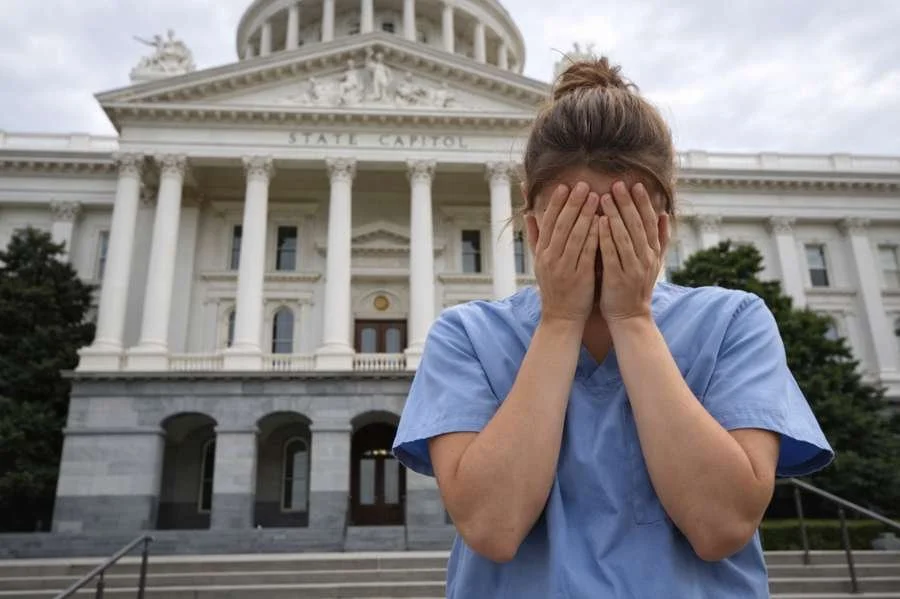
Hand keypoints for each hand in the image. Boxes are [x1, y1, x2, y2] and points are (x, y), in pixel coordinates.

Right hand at [526, 182, 600, 325]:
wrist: (561, 317)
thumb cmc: (554, 287)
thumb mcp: (539, 262)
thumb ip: (535, 237)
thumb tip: (528, 214)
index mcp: (542, 253)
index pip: (548, 223)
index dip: (556, 203)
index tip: (565, 186)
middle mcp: (550, 258)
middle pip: (561, 226)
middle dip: (573, 204)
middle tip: (583, 185)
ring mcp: (564, 268)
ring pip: (574, 237)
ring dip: (585, 215)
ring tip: (596, 197)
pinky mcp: (580, 277)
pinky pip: (587, 253)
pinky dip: (594, 236)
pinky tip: (603, 222)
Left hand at [597, 181, 667, 323]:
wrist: (630, 317)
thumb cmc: (636, 287)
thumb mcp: (653, 263)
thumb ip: (659, 239)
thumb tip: (665, 215)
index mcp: (652, 252)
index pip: (649, 222)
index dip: (643, 203)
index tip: (635, 184)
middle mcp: (645, 258)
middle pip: (637, 225)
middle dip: (627, 203)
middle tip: (617, 184)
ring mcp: (632, 268)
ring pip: (624, 237)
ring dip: (615, 215)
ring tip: (604, 197)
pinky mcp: (618, 278)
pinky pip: (612, 254)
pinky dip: (606, 237)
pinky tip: (598, 222)